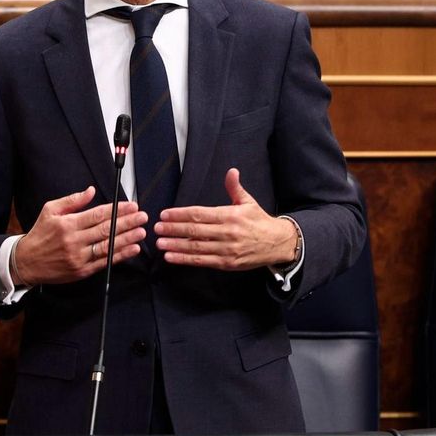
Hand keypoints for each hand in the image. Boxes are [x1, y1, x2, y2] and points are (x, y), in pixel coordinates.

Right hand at [13, 186, 146, 286]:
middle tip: (142, 216)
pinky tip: (132, 249)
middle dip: (127, 222)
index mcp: (67, 224)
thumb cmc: (40, 234)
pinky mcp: (82, 271)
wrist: (26, 262)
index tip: (131, 206)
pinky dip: (121, 255)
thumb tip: (91, 190)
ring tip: (142, 232)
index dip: (117, 210)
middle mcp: (74, 241)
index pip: (97, 215)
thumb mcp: (50, 210)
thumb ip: (72, 201)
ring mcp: (79, 257)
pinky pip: (104, 262)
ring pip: (108, 246)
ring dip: (127, 239)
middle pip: (106, 230)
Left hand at [156, 168, 294, 270]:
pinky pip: (202, 261)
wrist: (278, 244)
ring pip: (196, 247)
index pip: (199, 214)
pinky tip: (171, 257)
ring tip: (159, 243)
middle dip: (173, 229)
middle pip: (195, 231)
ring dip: (175, 245)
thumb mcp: (248, 202)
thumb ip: (235, 188)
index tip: (165, 214)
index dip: (180, 214)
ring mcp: (226, 249)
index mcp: (230, 215)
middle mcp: (227, 232)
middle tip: (156, 228)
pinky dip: (185, 260)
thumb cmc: (259, 221)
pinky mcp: (227, 263)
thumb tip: (231, 171)